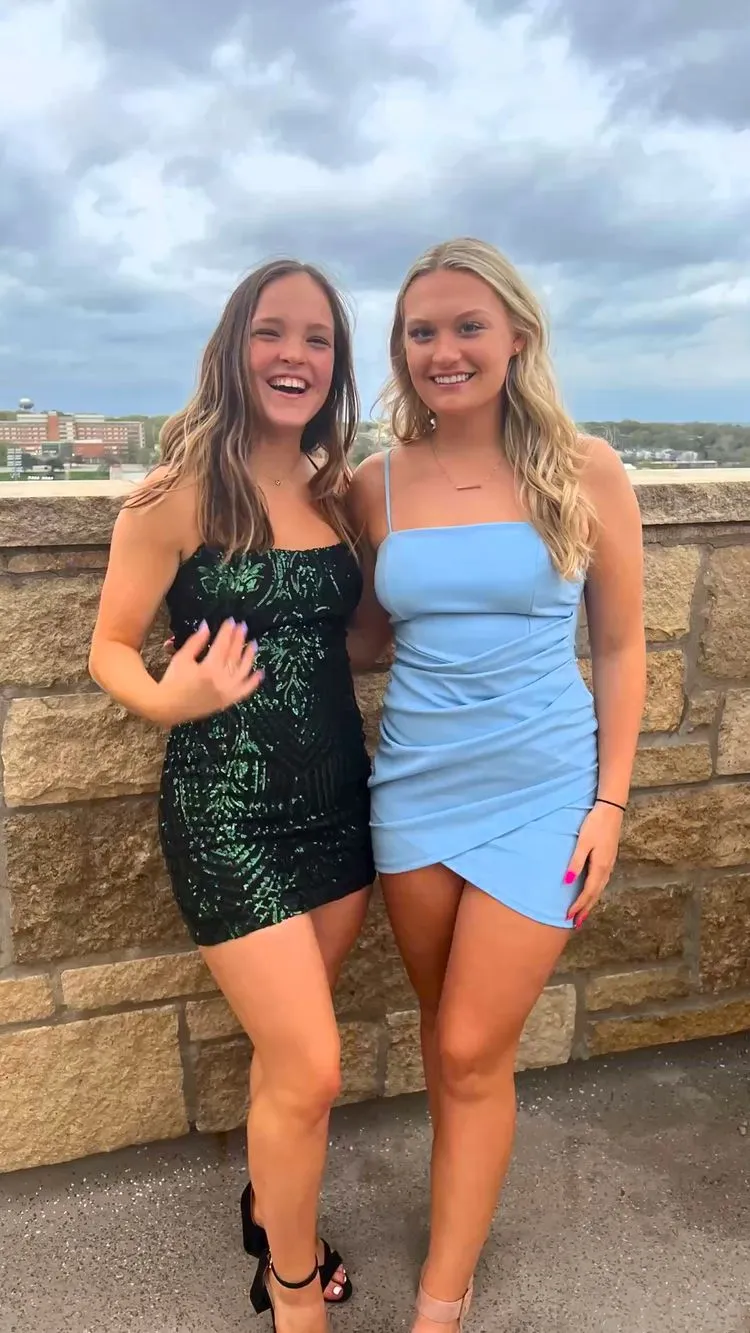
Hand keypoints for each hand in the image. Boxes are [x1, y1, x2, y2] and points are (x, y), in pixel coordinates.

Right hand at [155, 619, 262, 725]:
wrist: (168, 707)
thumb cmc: (173, 681)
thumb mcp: (181, 658)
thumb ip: (196, 642)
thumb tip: (206, 626)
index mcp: (209, 669)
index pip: (222, 645)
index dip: (227, 632)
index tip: (231, 621)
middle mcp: (221, 681)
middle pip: (234, 655)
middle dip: (239, 639)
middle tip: (243, 626)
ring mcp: (227, 692)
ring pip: (243, 671)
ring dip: (249, 656)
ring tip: (253, 643)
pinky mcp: (228, 701)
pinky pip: (245, 691)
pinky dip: (253, 682)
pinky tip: (259, 672)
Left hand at [564, 802, 623, 928]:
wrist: (611, 810)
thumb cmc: (595, 824)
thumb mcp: (582, 843)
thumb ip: (576, 863)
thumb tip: (568, 882)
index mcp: (600, 866)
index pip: (588, 892)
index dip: (578, 905)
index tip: (569, 916)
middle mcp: (607, 869)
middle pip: (595, 894)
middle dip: (585, 909)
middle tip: (576, 923)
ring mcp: (609, 864)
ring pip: (599, 889)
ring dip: (591, 902)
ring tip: (583, 912)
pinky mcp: (609, 859)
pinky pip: (601, 882)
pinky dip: (595, 891)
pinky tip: (591, 892)